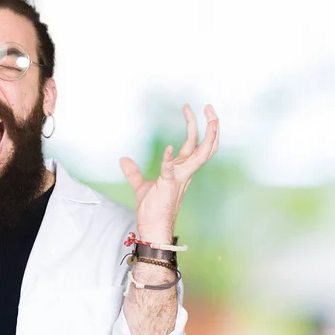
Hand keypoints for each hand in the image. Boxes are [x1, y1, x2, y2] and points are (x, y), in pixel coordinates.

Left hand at [120, 104, 218, 243]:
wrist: (152, 227)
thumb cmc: (151, 209)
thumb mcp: (140, 185)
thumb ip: (133, 172)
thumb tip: (123, 160)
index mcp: (182, 170)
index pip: (195, 144)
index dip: (195, 126)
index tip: (188, 109)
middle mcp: (186, 172)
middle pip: (206, 145)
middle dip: (211, 125)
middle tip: (209, 107)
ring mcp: (180, 178)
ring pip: (202, 154)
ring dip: (206, 135)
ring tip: (208, 118)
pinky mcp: (169, 185)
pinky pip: (171, 170)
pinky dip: (169, 159)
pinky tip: (168, 148)